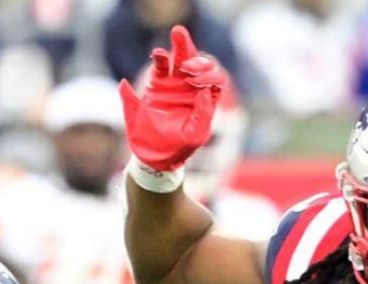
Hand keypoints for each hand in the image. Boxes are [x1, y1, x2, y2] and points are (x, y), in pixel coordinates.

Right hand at [118, 25, 225, 172]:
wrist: (156, 157)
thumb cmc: (180, 148)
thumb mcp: (195, 133)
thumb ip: (203, 113)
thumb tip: (205, 90)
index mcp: (204, 100)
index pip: (213, 78)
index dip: (207, 74)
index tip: (195, 81)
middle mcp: (190, 90)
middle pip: (196, 63)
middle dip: (192, 51)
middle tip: (184, 44)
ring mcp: (173, 87)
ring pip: (177, 61)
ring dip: (177, 49)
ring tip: (173, 42)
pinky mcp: (155, 89)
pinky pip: (158, 69)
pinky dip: (159, 61)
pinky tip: (158, 55)